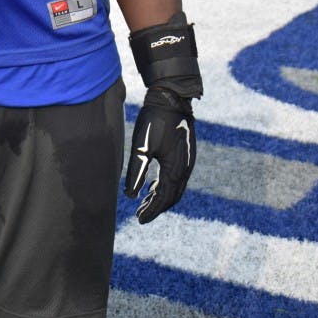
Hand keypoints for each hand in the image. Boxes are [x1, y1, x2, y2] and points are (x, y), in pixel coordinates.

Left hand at [124, 87, 195, 223]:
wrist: (172, 98)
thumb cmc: (154, 121)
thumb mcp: (141, 146)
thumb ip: (136, 171)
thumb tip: (129, 195)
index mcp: (175, 169)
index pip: (163, 198)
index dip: (151, 210)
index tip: (139, 219)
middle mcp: (185, 168)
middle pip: (172, 196)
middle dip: (157, 207)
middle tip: (141, 214)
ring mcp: (188, 161)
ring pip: (175, 187)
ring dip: (161, 197)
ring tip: (146, 202)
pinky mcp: (186, 153)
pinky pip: (178, 177)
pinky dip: (166, 185)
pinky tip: (154, 184)